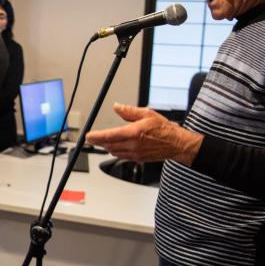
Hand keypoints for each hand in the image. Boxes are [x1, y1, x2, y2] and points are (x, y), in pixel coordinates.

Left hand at [86, 103, 202, 165]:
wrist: (176, 144)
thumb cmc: (164, 128)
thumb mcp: (146, 114)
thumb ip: (129, 111)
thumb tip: (117, 107)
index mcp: (134, 133)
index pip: (110, 136)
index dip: (96, 137)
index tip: (88, 136)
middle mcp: (133, 145)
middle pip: (108, 145)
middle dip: (98, 142)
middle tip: (91, 137)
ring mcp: (135, 154)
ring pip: (114, 151)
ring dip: (106, 146)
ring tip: (101, 140)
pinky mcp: (137, 159)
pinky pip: (121, 156)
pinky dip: (115, 150)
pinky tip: (115, 145)